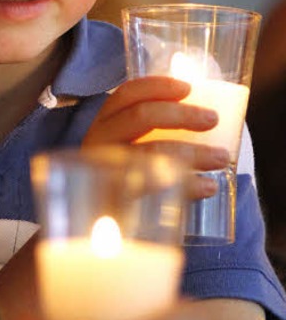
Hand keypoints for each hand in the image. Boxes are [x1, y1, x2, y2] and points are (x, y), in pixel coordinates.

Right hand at [83, 78, 228, 199]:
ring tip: (221, 158)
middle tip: (212, 119)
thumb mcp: (130, 151)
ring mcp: (105, 172)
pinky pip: (156, 188)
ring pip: (150, 152)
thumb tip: (202, 118)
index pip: (126, 95)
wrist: (100, 232)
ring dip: (193, 151)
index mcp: (104, 124)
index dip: (157, 86)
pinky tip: (208, 187)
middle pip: (139, 116)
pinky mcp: (116, 202)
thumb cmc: (126, 180)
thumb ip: (154, 135)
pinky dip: (188, 186)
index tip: (188, 88)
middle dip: (181, 115)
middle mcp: (98, 143)